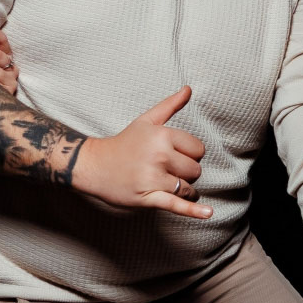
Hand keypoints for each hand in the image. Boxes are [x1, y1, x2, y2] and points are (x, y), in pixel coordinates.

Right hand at [74, 87, 211, 218]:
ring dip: (182, 189)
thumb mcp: (146, 121)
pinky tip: (208, 214)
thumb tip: (189, 88)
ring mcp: (153, 178)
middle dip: (185, 171)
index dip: (190, 154)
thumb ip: (170, 105)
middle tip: (165, 169)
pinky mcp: (148, 197)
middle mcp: (159, 156)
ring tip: (164, 183)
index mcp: (162, 136)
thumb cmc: (124, 143)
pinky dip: (193, 211)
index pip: (198, 150)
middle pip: (195, 170)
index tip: (174, 155)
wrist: (95, 165)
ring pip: (188, 188)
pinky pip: (176, 205)